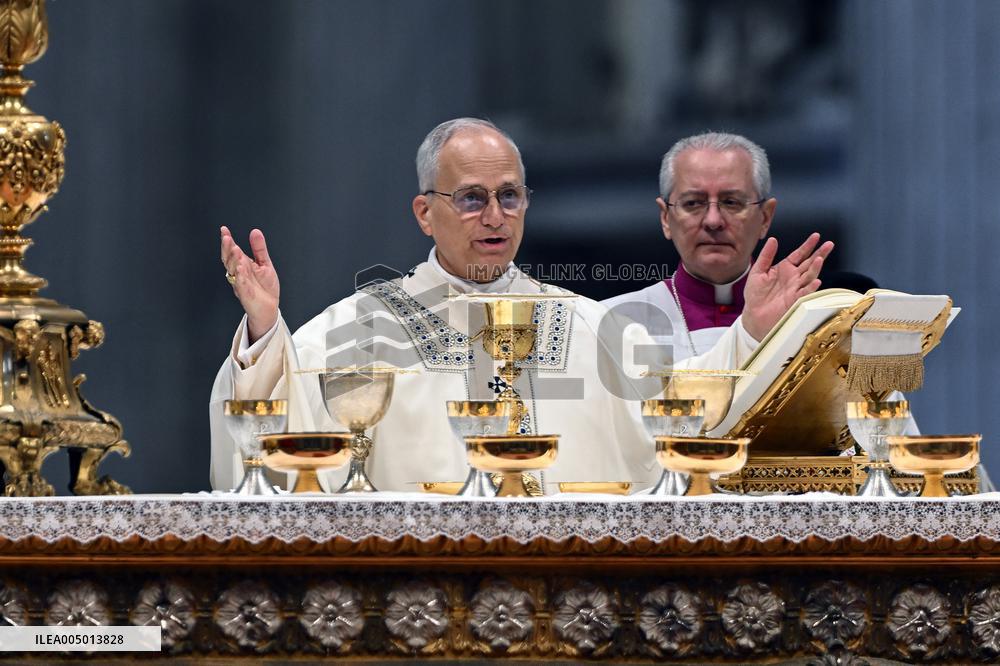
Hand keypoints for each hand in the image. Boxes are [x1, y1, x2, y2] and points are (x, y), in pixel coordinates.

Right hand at [221, 226, 279, 341]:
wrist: (269, 307)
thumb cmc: (265, 287)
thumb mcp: (265, 264)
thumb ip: (259, 249)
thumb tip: (255, 232)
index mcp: (243, 264)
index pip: (232, 250)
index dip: (227, 240)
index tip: (224, 230)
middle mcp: (239, 273)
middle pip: (229, 259)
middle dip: (227, 248)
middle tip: (226, 238)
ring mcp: (240, 283)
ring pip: (233, 270)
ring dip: (233, 260)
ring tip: (235, 249)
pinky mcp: (245, 293)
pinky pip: (240, 283)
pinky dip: (240, 276)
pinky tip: (240, 267)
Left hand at [742, 233, 834, 340]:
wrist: (754, 314)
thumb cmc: (755, 294)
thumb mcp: (758, 271)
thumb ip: (766, 255)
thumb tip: (773, 239)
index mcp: (785, 268)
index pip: (799, 254)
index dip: (808, 245)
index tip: (816, 236)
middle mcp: (794, 277)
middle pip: (809, 263)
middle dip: (819, 253)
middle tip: (829, 244)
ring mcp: (796, 288)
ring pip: (809, 276)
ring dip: (815, 268)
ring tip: (819, 259)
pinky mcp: (795, 300)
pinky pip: (805, 292)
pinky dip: (811, 287)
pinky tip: (816, 280)